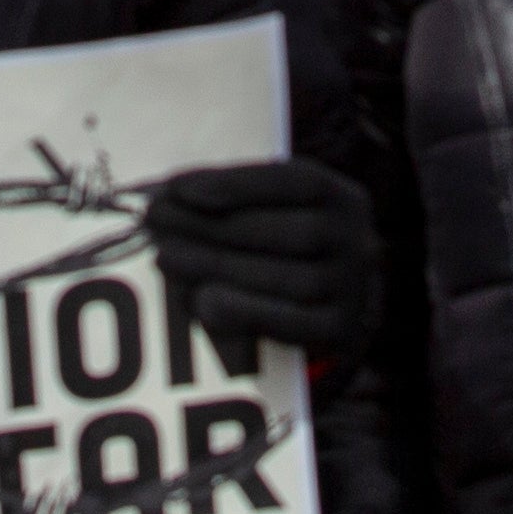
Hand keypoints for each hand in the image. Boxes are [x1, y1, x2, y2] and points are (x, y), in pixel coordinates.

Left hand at [145, 157, 379, 366]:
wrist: (346, 311)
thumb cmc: (291, 249)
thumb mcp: (279, 213)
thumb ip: (232, 200)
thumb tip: (160, 195)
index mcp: (344, 198)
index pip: (292, 180)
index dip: (234, 182)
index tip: (177, 188)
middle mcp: (358, 241)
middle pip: (278, 232)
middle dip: (207, 226)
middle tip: (154, 223)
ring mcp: (354, 290)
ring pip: (281, 278)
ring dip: (216, 267)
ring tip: (165, 258)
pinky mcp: (341, 333)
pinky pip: (288, 324)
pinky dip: (244, 311)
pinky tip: (201, 301)